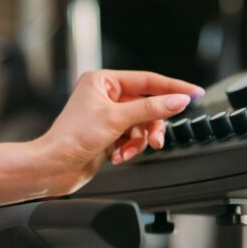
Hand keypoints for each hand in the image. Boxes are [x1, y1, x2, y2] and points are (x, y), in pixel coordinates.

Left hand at [35, 69, 202, 195]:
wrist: (53, 167)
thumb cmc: (72, 138)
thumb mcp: (117, 119)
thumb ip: (151, 109)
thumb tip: (178, 101)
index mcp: (103, 81)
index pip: (148, 80)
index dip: (173, 88)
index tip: (193, 93)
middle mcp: (105, 96)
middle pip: (147, 106)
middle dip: (150, 127)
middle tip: (156, 141)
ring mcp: (107, 116)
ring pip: (141, 125)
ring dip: (138, 142)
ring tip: (127, 152)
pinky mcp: (108, 135)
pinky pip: (132, 138)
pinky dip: (129, 149)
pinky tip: (118, 156)